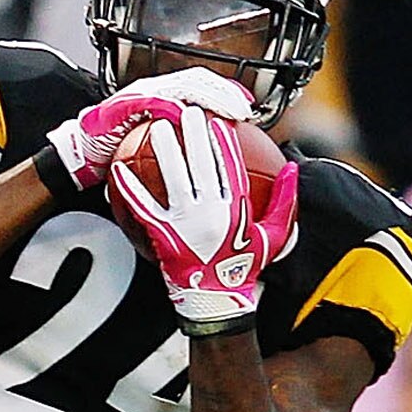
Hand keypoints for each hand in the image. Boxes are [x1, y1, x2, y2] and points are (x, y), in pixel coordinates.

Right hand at [40, 69, 252, 195]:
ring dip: (209, 96)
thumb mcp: (147, 152)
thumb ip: (172, 149)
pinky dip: (176, 106)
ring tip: (228, 110)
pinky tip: (191, 118)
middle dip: (225, 91)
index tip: (247, 110)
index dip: (226, 93)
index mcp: (162, 98)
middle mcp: (153, 89)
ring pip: (185, 85)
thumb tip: (203, 163)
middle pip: (199, 80)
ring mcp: (140, 93)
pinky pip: (158, 100)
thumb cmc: (109, 158)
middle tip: (244, 109)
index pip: (202, 88)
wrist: (75, 158)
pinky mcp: (126, 102)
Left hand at [107, 105, 298, 333]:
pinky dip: (131, 189)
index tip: (216, 118)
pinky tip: (119, 171)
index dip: (221, 139)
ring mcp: (185, 224)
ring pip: (173, 180)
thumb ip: (285, 199)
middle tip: (185, 111)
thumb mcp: (276, 234)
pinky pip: (144, 208)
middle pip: (200, 165)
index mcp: (235, 207)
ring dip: (164, 152)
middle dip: (192, 135)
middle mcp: (210, 211)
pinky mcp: (163, 236)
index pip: (228, 164)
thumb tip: (292, 167)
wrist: (215, 299)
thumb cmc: (245, 267)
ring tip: (155, 128)